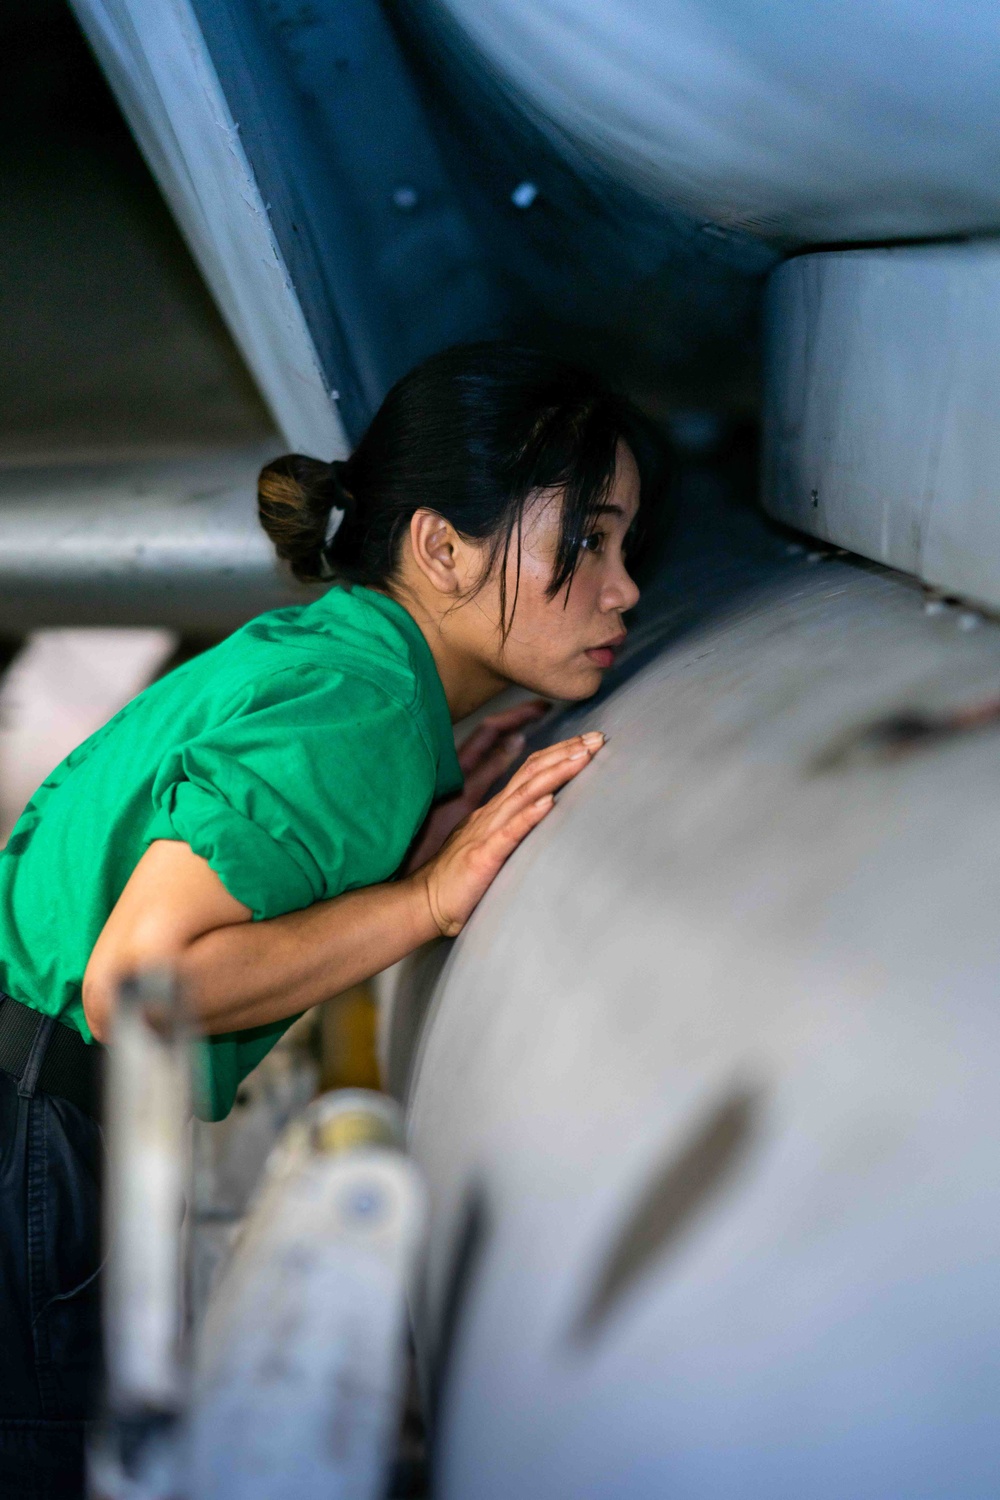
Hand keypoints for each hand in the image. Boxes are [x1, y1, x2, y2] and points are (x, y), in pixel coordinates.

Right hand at [410, 731, 604, 937]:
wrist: (424, 902)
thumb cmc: (459, 879)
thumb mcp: (489, 843)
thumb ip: (511, 826)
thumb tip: (541, 810)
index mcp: (495, 810)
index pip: (530, 772)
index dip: (558, 753)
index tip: (587, 742)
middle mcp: (492, 813)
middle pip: (531, 773)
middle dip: (565, 753)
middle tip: (597, 738)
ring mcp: (487, 832)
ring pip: (524, 794)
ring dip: (555, 773)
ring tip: (581, 757)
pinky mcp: (483, 856)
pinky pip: (509, 832)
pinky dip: (529, 815)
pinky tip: (548, 801)